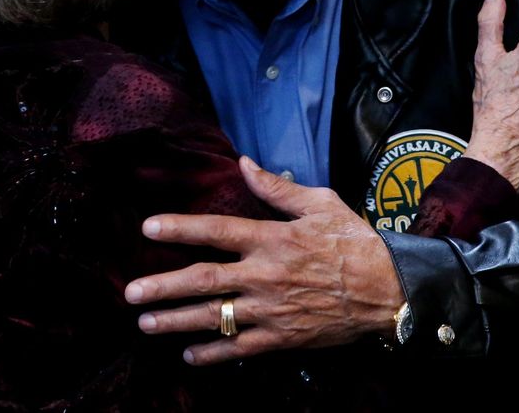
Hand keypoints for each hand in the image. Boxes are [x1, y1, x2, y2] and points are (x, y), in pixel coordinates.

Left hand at [124, 157, 403, 364]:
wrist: (388, 289)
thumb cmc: (353, 241)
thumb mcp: (319, 203)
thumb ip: (276, 187)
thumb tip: (245, 163)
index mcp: (271, 238)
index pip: (215, 230)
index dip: (179, 228)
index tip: (148, 228)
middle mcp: (264, 274)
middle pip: (203, 280)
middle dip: (163, 287)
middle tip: (130, 293)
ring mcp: (270, 309)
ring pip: (214, 317)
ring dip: (176, 321)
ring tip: (146, 324)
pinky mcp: (282, 337)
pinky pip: (239, 348)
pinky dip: (212, 354)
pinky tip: (189, 356)